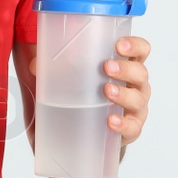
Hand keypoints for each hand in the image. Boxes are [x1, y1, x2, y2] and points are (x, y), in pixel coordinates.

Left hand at [32, 34, 151, 177]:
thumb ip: (53, 68)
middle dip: (126, 69)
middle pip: (141, 73)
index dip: (134, 45)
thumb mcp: (67, 78)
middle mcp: (135, 85)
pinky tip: (110, 121)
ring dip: (124, 94)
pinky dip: (123, 124)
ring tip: (106, 91)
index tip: (118, 45)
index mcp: (125, 65)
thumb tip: (35, 65)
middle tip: (106, 67)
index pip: (140, 50)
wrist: (81, 133)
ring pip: (138, 99)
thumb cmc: (82, 94)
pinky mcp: (130, 130)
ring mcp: (135, 108)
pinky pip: (133, 128)